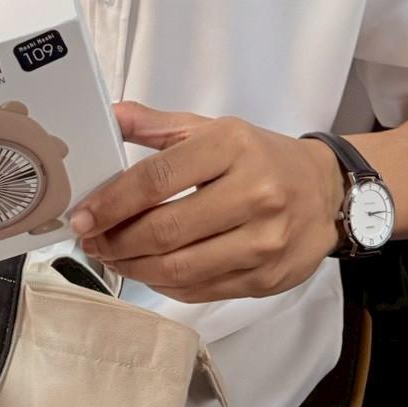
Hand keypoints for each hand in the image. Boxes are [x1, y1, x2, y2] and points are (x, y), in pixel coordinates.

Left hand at [69, 103, 343, 302]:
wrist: (325, 192)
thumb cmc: (260, 156)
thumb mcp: (213, 129)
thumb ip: (158, 125)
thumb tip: (108, 116)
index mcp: (232, 147)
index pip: (158, 178)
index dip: (113, 201)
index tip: (82, 216)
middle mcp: (253, 193)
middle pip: (165, 229)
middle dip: (116, 240)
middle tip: (91, 241)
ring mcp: (262, 241)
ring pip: (179, 267)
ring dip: (134, 267)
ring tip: (111, 257)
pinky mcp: (265, 279)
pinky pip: (200, 290)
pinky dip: (164, 284)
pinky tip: (147, 270)